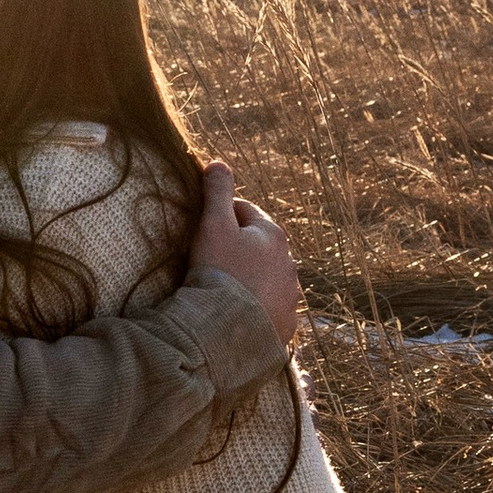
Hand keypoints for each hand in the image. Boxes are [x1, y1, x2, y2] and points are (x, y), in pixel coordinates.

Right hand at [190, 161, 300, 343]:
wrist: (226, 330)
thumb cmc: (218, 272)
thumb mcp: (213, 225)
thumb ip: (217, 192)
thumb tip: (218, 162)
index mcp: (273, 234)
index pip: (245, 211)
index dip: (221, 214)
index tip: (203, 227)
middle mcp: (288, 262)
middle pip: (258, 246)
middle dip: (239, 247)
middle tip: (211, 259)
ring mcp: (289, 295)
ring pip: (266, 277)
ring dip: (250, 277)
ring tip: (225, 289)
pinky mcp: (285, 323)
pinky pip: (269, 308)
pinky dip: (256, 306)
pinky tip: (238, 313)